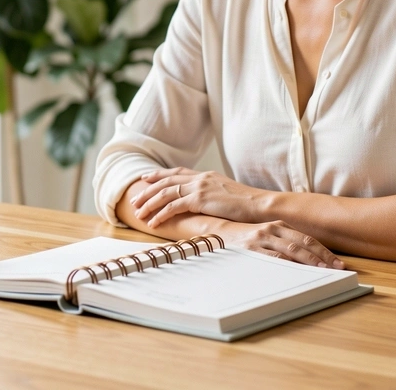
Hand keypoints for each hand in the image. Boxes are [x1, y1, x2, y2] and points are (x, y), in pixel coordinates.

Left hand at [131, 167, 269, 226]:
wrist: (260, 205)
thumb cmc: (248, 205)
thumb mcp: (227, 195)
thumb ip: (213, 195)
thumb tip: (204, 203)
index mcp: (206, 176)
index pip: (177, 172)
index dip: (160, 174)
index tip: (146, 178)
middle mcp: (200, 178)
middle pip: (166, 181)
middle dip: (148, 190)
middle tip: (135, 200)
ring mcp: (199, 187)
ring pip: (165, 193)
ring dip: (149, 203)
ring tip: (138, 213)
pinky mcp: (200, 199)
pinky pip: (173, 206)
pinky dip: (160, 214)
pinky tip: (153, 222)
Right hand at [215, 219, 345, 269]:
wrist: (217, 234)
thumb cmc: (244, 239)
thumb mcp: (266, 236)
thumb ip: (284, 243)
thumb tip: (309, 259)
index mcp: (278, 226)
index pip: (307, 239)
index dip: (324, 251)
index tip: (338, 263)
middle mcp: (272, 230)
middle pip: (303, 243)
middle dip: (322, 257)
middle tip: (338, 269)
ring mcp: (261, 239)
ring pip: (291, 250)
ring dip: (309, 261)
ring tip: (323, 271)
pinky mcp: (250, 250)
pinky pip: (272, 258)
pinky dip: (287, 265)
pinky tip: (297, 272)